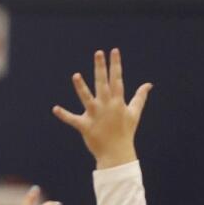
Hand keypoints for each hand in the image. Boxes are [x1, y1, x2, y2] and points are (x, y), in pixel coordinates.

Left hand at [53, 49, 152, 168]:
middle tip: (98, 53)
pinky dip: (64, 115)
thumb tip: (148, 84)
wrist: (117, 153)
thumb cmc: (126, 132)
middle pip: (102, 83)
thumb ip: (140, 97)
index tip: (114, 51)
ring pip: (87, 98)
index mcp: (118, 102)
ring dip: (81, 87)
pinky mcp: (85, 126)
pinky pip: (73, 120)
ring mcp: (95, 115)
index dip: (115, 65)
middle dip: (100, 67)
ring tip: (75, 75)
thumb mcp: (135, 113)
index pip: (117, 79)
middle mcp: (106, 106)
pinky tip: (55, 109)